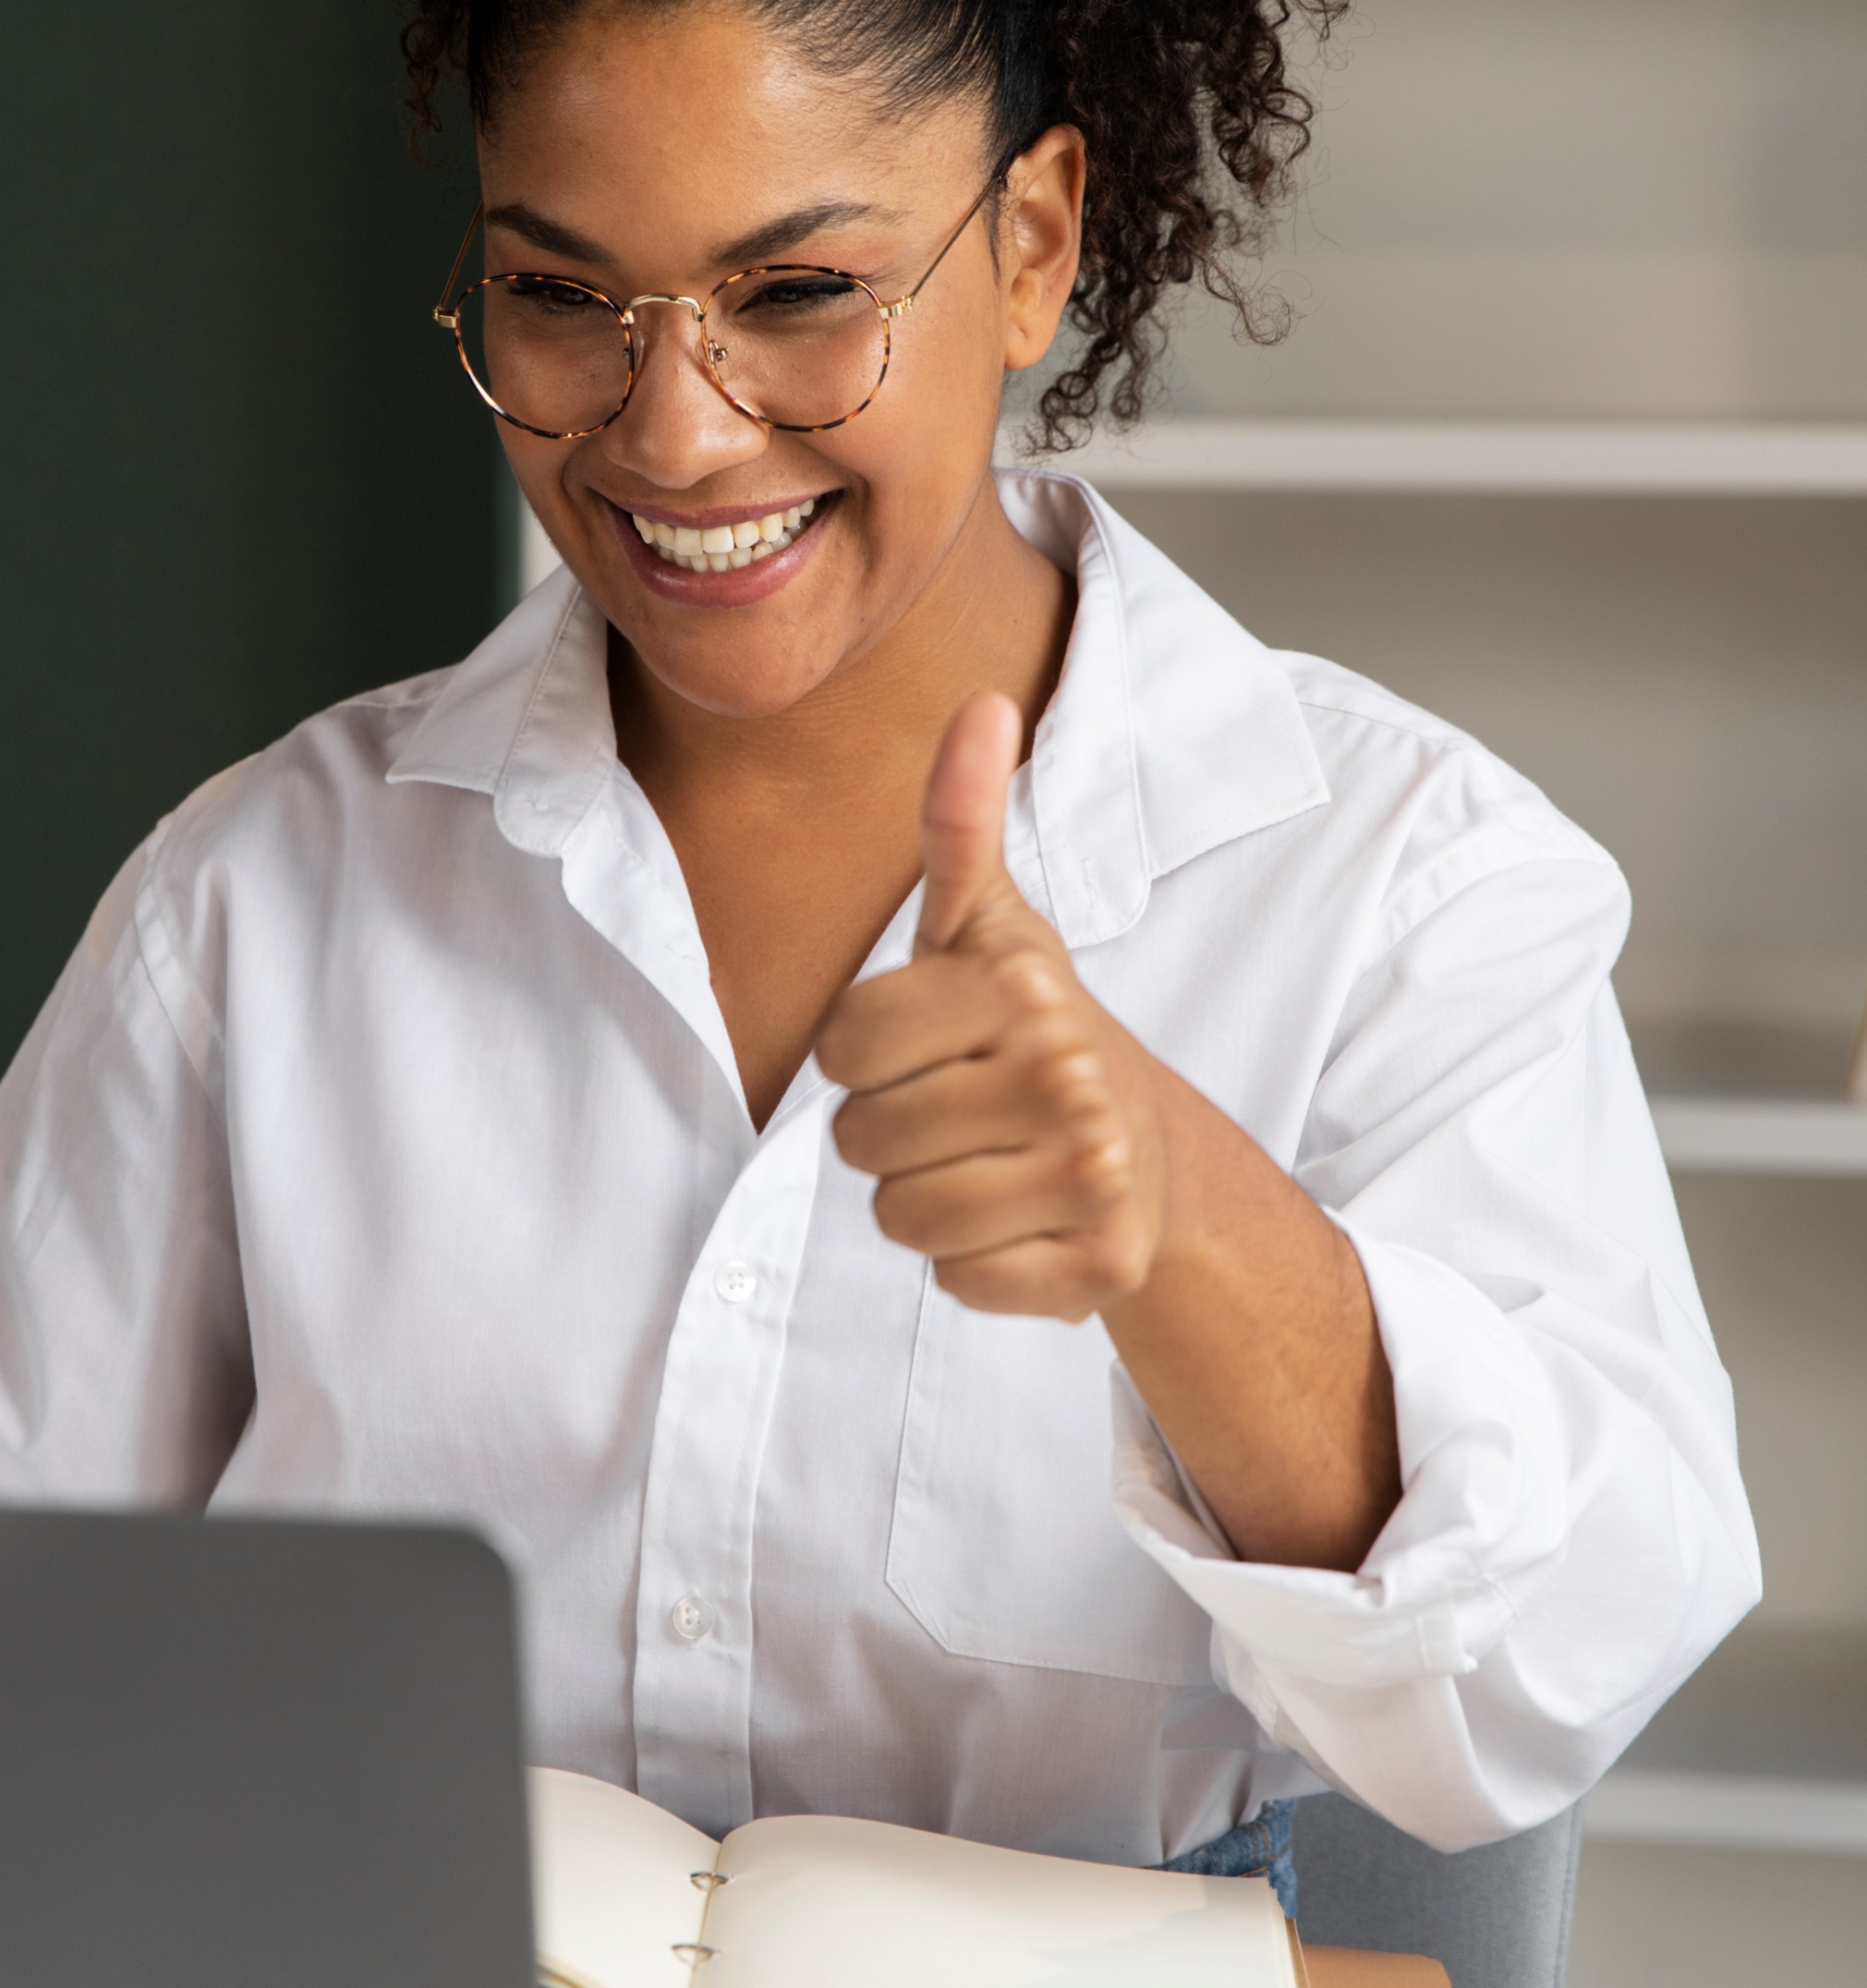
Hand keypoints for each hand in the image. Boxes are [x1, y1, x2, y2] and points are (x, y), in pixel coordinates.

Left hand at [818, 692, 1401, 1567]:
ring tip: (983, 1162)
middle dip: (890, 1132)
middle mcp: (1066, 1078)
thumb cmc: (1032, 1029)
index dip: (862, 1053)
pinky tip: (1019, 1221)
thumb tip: (980, 704)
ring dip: (923, 1201)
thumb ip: (962, 820)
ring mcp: (1090, 1177)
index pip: (841, 1046)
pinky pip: (959, 1284)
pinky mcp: (1099, 1268)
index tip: (925, 1042)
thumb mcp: (990, 927)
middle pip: (861, 1141)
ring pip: (902, 1219)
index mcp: (1022, 989)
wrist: (1146, 1148)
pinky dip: (974, 1266)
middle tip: (959, 1108)